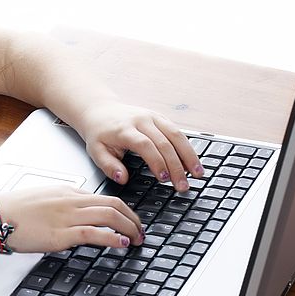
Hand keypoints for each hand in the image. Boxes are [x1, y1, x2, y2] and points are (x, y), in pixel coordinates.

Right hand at [0, 185, 143, 251]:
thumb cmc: (13, 209)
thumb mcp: (43, 199)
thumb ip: (62, 204)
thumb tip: (77, 215)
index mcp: (67, 191)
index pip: (104, 197)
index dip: (123, 210)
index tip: (130, 221)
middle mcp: (70, 200)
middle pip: (113, 204)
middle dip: (132, 218)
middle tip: (141, 231)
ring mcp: (66, 216)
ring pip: (108, 215)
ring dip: (128, 227)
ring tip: (136, 239)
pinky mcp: (60, 233)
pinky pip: (93, 232)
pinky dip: (111, 237)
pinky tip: (120, 243)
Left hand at [78, 102, 201, 191]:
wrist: (100, 110)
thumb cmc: (99, 133)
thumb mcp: (96, 151)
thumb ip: (108, 166)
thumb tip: (122, 179)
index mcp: (124, 129)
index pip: (145, 145)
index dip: (157, 162)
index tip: (164, 179)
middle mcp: (141, 120)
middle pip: (164, 142)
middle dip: (176, 166)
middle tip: (183, 185)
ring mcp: (152, 116)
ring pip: (176, 134)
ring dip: (189, 155)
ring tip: (198, 173)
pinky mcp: (160, 117)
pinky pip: (177, 131)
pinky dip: (187, 147)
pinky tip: (193, 161)